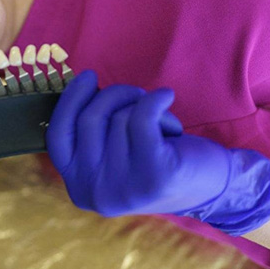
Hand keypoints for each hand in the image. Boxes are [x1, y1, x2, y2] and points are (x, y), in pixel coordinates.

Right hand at [44, 70, 269, 233]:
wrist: (212, 188)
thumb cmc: (156, 160)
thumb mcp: (111, 155)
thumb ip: (89, 134)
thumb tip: (80, 88)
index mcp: (79, 187)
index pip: (58, 136)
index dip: (69, 102)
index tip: (87, 76)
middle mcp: (95, 192)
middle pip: (89, 120)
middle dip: (114, 96)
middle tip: (136, 94)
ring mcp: (124, 187)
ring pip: (119, 118)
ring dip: (142, 109)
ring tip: (161, 126)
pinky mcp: (155, 175)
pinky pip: (142, 117)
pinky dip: (156, 99)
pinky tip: (167, 97)